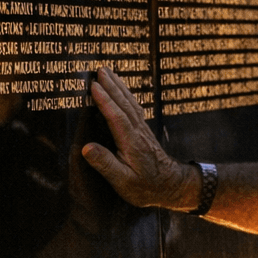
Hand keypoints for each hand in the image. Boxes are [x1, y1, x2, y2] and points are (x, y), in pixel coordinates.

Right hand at [79, 68, 193, 208]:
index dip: (104, 100)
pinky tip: (123, 91)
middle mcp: (138, 132)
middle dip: (111, 86)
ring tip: (110, 72)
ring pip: (130, 103)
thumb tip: (86, 148)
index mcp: (131, 142)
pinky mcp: (144, 132)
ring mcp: (142, 131)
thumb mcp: (123, 181)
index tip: (93, 85)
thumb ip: (105, 164)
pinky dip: (127, 95)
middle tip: (100, 69)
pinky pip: (134, 108)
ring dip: (119, 87)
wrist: (171, 186)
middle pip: (124, 104)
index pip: (116, 116)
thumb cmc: (146, 187)